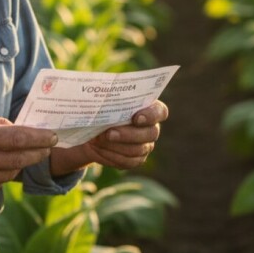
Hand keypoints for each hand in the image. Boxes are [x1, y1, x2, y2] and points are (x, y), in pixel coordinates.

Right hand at [0, 108, 56, 201]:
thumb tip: (20, 130)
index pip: (16, 138)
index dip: (38, 138)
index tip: (52, 136)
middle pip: (18, 160)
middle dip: (37, 153)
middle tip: (47, 147)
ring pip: (10, 174)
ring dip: (20, 164)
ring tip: (22, 155)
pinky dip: (2, 175)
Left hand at [50, 100, 168, 174]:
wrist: (93, 130)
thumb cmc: (102, 109)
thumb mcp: (103, 100)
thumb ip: (107, 96)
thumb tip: (97, 91)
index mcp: (149, 109)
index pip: (160, 112)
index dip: (151, 115)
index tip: (135, 117)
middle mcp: (151, 129)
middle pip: (150, 133)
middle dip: (128, 134)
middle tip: (109, 133)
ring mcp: (145, 146)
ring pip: (137, 150)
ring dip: (115, 146)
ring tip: (97, 140)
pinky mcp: (135, 160)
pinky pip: (127, 162)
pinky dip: (111, 156)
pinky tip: (98, 149)